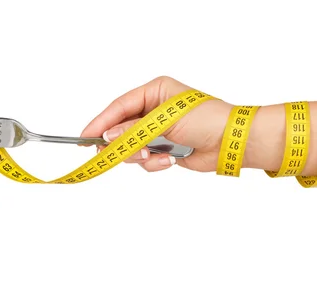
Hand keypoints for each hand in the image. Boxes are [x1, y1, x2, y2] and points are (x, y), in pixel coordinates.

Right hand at [81, 76, 232, 171]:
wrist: (232, 142)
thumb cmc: (206, 120)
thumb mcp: (166, 121)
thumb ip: (134, 130)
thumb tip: (108, 137)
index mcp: (155, 91)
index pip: (119, 106)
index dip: (101, 122)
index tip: (85, 137)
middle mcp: (154, 110)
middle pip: (121, 128)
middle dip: (119, 143)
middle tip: (107, 155)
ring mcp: (158, 131)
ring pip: (131, 147)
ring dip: (139, 155)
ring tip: (151, 156)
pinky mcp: (164, 149)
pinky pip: (146, 160)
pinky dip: (154, 163)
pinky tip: (169, 161)